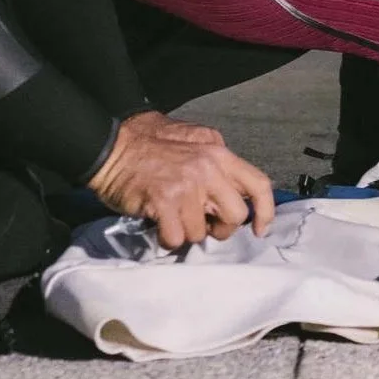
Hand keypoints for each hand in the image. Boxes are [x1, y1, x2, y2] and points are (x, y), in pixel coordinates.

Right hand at [87, 112, 274, 248]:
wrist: (112, 145)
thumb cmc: (151, 144)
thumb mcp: (193, 140)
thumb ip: (217, 162)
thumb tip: (235, 192)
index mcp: (218, 153)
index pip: (258, 184)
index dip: (265, 211)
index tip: (259, 230)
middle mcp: (208, 168)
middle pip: (235, 216)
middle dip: (220, 228)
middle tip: (201, 221)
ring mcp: (187, 186)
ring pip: (202, 232)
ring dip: (186, 230)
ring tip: (171, 213)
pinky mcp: (164, 202)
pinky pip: (176, 238)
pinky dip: (167, 237)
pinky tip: (158, 221)